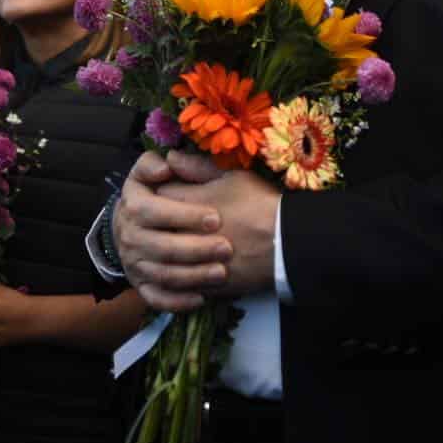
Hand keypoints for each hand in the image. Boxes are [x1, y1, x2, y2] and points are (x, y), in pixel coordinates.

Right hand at [114, 151, 229, 311]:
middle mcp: (128, 235)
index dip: (183, 215)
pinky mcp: (141, 285)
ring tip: (222, 273)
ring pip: (162, 274)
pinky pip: (157, 298)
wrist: (138, 224)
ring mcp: (133, 263)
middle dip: (195, 249)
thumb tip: (169, 161)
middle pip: (160, 246)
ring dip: (193, 276)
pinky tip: (202, 298)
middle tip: (227, 248)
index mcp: (133, 204)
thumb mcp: (159, 170)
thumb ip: (166, 162)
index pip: (153, 211)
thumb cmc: (159, 192)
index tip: (216, 217)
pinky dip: (177, 301)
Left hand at [159, 156, 279, 297]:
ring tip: (176, 247)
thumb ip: (197, 167)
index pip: (156, 197)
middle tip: (166, 222)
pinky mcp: (206, 284)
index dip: (159, 194)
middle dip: (158, 225)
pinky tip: (187, 271)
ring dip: (166, 254)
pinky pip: (181, 285)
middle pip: (155, 231)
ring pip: (164, 262)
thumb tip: (170, 157)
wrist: (288, 243)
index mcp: (189, 204)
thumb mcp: (232, 176)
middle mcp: (185, 234)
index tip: (166, 194)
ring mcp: (194, 262)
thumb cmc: (261, 203)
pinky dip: (180, 279)